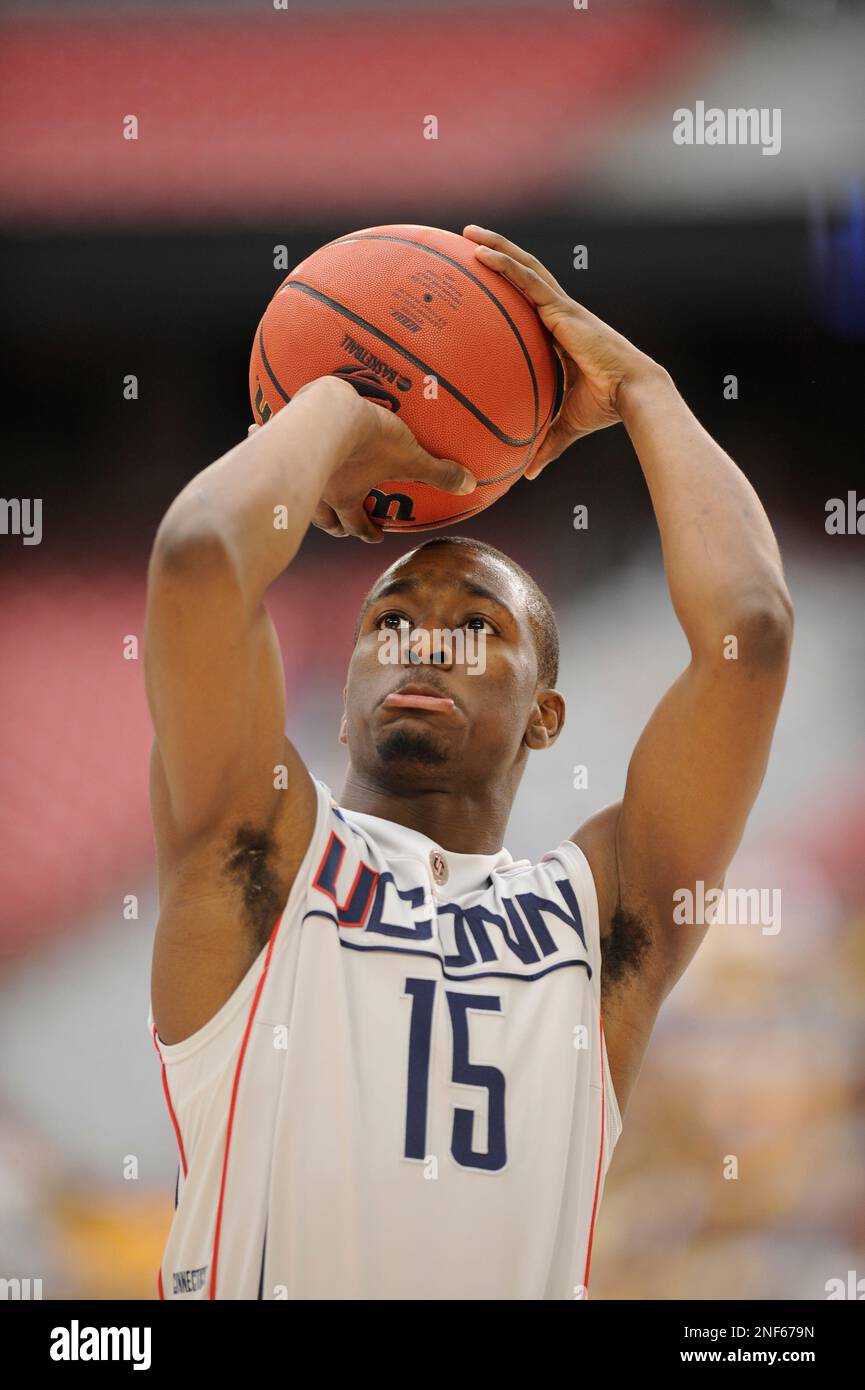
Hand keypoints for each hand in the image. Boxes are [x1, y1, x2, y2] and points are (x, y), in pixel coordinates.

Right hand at [248, 377, 475, 542]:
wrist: (326, 413)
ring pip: (294, 489)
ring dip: (301, 491)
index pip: (356, 525)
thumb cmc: (369, 439)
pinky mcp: (275, 440)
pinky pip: (264, 440)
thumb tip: (471, 486)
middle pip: (324, 519)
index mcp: (346, 497)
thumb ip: (438, 472)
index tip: (375, 535)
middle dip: (335, 524)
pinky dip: (261, 438)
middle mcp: (318, 491)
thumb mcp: (410, 456)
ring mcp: (293, 470)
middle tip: (345, 523)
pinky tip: (255, 428)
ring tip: (305, 483)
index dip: (367, 533)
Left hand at [463, 225, 664, 477]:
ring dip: (496, 247)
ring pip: (525, 268)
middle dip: (499, 254)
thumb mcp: (567, 425)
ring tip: (468, 232)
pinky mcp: (563, 309)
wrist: (633, 395)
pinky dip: (504, 264)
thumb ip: (546, 444)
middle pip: (525, 275)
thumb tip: (527, 474)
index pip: (530, 303)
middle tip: (468, 240)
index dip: (510, 286)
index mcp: (560, 334)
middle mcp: (560, 314)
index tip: (485, 277)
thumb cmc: (607, 408)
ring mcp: (562, 308)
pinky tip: (480, 253)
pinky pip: (527, 281)